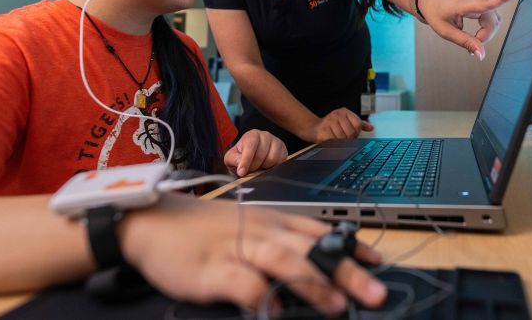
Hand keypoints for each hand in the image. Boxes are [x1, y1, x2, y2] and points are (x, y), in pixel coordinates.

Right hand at [122, 195, 386, 314]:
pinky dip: (263, 297)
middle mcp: (262, 230)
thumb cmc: (207, 231)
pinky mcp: (212, 269)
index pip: (321, 231)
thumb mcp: (250, 229)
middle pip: (311, 247)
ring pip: (283, 261)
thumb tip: (323, 271)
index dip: (351, 247)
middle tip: (376, 292)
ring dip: (313, 283)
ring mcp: (237, 248)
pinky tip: (277, 313)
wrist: (152, 221)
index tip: (378, 264)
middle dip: (347, 270)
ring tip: (339, 305)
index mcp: (274, 220)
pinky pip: (243, 284)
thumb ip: (283, 245)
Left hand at [223, 130, 287, 176]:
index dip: (246, 160)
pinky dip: (272, 168)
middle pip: (261, 155)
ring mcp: (277, 142)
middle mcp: (266, 135)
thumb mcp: (232, 157)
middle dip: (254, 166)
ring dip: (263, 168)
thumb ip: (234, 160)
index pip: (250, 147)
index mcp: (252, 135)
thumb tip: (241, 167)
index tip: (241, 172)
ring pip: (272, 159)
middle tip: (250, 169)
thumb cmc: (241, 155)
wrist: (253, 155)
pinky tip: (266, 166)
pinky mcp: (284, 151)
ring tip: (258, 167)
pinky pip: (280, 163)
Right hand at [310, 108, 373, 141]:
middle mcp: (337, 114)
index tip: (352, 135)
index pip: (357, 124)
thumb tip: (371, 127)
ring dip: (340, 142)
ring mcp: (329, 121)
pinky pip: (333, 141)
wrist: (312, 127)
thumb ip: (359, 124)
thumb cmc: (331, 126)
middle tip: (343, 139)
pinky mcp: (323, 130)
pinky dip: (334, 144)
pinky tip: (330, 141)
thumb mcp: (345, 121)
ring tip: (336, 139)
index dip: (356, 132)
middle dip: (348, 139)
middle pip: (351, 132)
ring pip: (342, 138)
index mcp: (344, 111)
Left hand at [417, 0, 522, 59]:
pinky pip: (491, 16)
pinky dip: (486, 27)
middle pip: (492, 22)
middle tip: (471, 47)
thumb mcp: (446, 31)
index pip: (489, 2)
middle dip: (485, 37)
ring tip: (472, 39)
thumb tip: (482, 55)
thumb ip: (465, 42)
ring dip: (486, 32)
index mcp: (465, 3)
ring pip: (494, 20)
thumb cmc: (434, 12)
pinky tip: (476, 33)